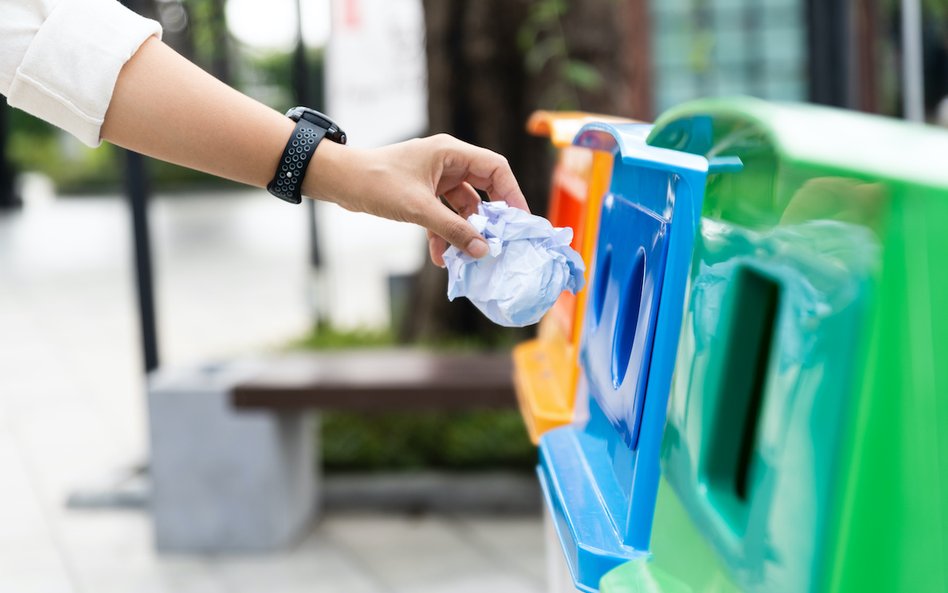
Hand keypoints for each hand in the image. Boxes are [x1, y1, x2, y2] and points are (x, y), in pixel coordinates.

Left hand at [303, 134, 529, 266]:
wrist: (340, 182)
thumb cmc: (377, 183)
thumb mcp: (419, 208)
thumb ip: (453, 230)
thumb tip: (483, 250)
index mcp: (451, 153)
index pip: (495, 169)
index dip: (512, 194)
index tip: (520, 221)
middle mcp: (447, 162)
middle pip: (483, 190)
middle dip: (489, 219)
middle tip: (500, 242)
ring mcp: (435, 179)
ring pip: (462, 208)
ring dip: (464, 232)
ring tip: (468, 257)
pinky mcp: (422, 194)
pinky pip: (443, 216)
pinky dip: (444, 234)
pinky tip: (443, 258)